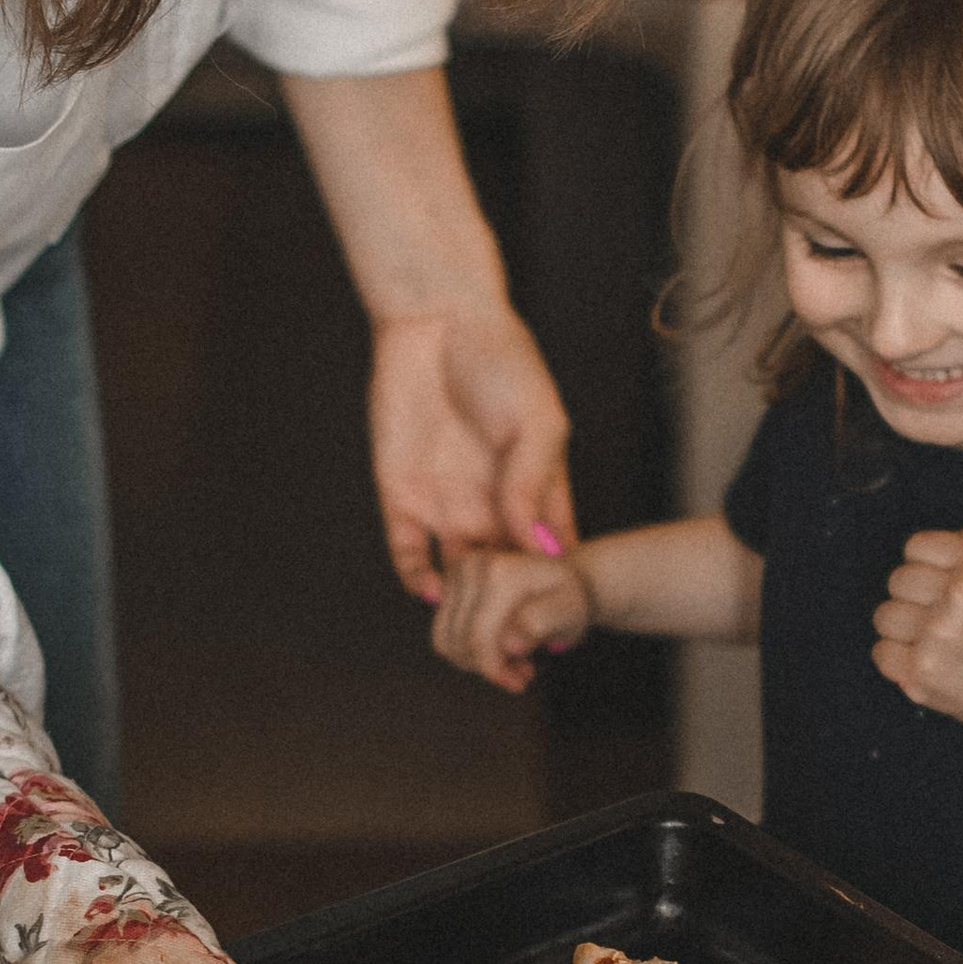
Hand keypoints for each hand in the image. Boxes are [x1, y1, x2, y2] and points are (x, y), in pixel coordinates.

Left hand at [367, 305, 573, 600]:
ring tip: (472, 625)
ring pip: (457, 574)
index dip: (556, 590)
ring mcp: (446, 503)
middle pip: (503, 577)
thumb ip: (533, 482)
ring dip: (463, 603)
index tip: (561, 620)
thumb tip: (536, 546)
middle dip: (508, 613)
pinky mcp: (401, 496)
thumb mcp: (536, 420)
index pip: (550, 555)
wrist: (435, 321)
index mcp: (534, 490)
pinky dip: (417, 578)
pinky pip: (408, 552)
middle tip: (513, 642)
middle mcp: (491, 505)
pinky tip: (432, 590)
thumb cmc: (501, 360)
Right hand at [431, 543, 594, 692]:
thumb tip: (509, 643)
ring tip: (514, 662)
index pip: (479, 638)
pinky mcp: (446, 587)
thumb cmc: (567, 598)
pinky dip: (467, 653)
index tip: (522, 681)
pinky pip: (444, 636)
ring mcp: (453, 575)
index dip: (496, 670)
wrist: (561, 578)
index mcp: (498, 571)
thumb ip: (542, 623)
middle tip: (523, 673)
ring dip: (478, 663)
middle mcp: (469, 566)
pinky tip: (499, 654)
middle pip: (460, 643)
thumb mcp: (569, 610)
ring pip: (447, 643)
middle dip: (490, 668)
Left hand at [873, 530, 962, 726]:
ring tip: (934, 638)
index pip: (916, 546)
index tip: (945, 581)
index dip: (927, 564)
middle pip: (898, 580)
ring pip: (884, 616)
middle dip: (915, 596)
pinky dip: (898, 658)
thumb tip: (922, 548)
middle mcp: (961, 601)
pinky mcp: (921, 673)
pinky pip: (881, 652)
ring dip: (904, 628)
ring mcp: (939, 640)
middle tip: (944, 614)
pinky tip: (926, 659)